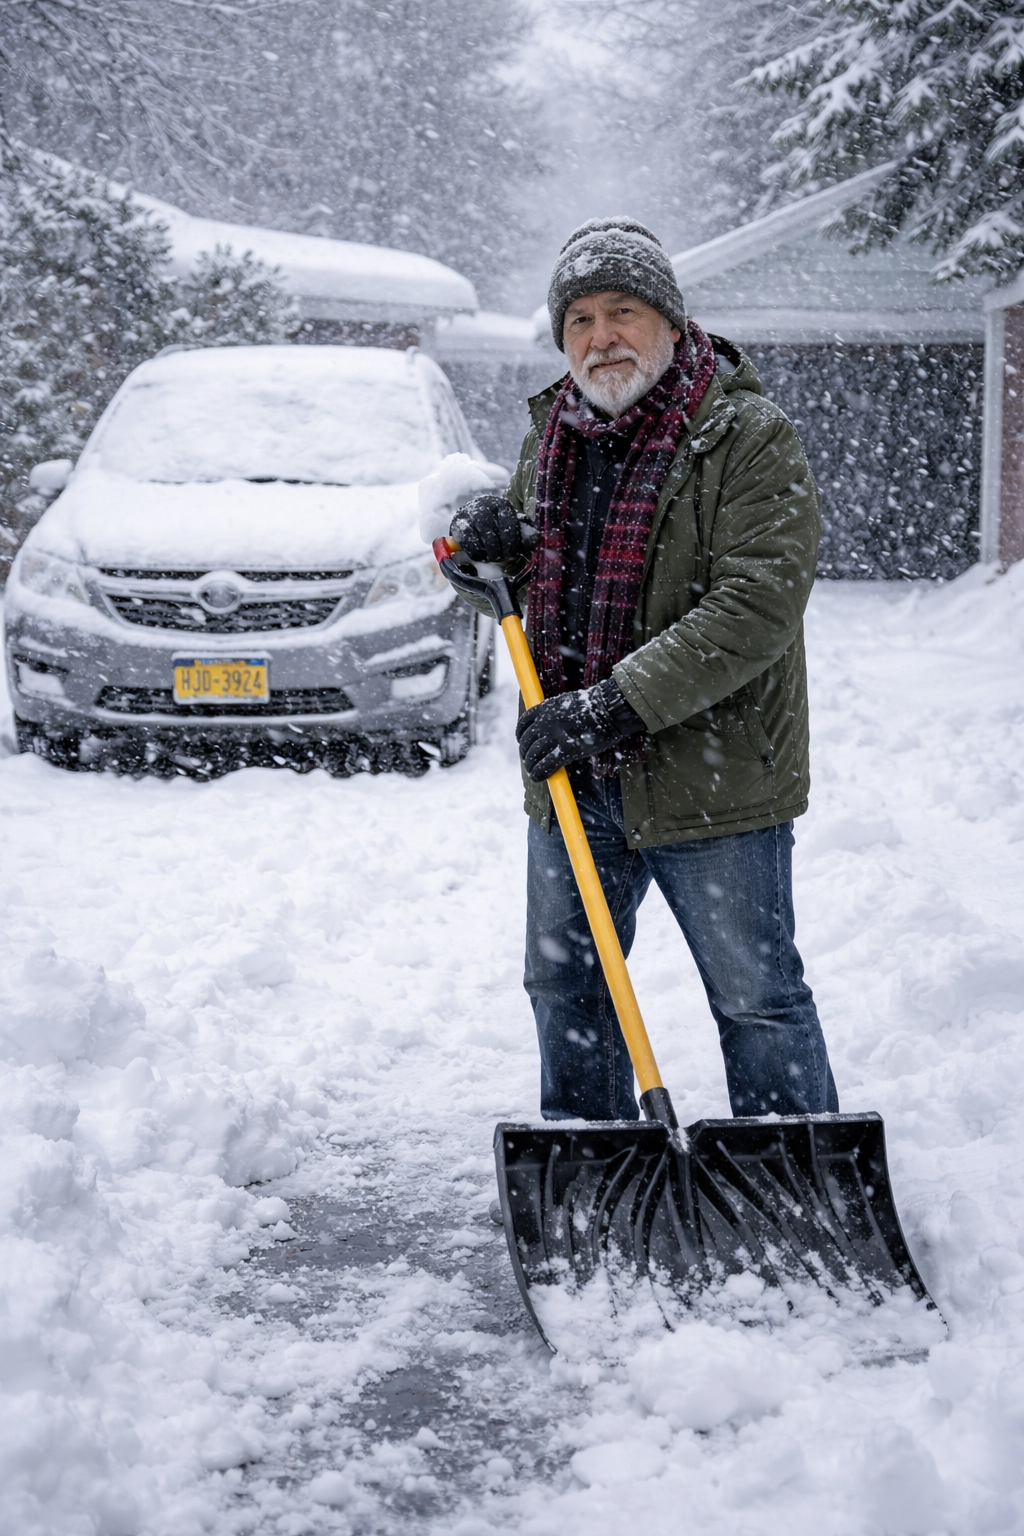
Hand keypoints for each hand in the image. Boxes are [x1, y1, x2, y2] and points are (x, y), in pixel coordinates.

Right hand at [449, 493, 524, 563]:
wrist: (473, 521)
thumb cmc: (498, 527)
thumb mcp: (515, 528)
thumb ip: (527, 534)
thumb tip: (533, 540)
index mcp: (502, 505)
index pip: (509, 528)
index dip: (512, 547)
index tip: (513, 556)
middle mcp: (485, 506)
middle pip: (494, 538)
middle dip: (500, 553)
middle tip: (501, 558)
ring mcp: (469, 514)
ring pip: (482, 542)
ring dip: (489, 555)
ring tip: (492, 557)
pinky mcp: (458, 524)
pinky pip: (469, 545)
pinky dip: (476, 555)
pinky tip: (481, 556)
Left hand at [515, 677, 644, 781]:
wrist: (609, 708)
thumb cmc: (595, 705)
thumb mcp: (568, 702)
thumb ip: (556, 713)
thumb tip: (551, 725)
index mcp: (545, 708)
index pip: (524, 723)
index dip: (521, 736)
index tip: (523, 742)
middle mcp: (546, 721)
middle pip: (527, 741)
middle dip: (526, 753)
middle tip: (529, 760)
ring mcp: (556, 736)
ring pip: (533, 755)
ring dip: (531, 765)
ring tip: (533, 772)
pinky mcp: (567, 750)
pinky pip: (546, 765)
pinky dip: (538, 773)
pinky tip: (539, 777)